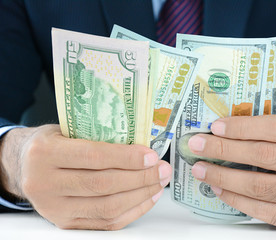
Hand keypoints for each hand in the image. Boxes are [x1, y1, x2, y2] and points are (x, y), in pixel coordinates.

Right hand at [0, 124, 171, 229]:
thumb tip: (143, 146)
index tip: (151, 155)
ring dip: (141, 195)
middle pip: (103, 185)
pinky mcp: (65, 223)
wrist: (24, 165)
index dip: (127, 157)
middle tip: (162, 169)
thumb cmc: (53, 143)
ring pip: (107, 207)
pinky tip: (146, 198)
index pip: (94, 157)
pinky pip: (106, 223)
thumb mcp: (68, 130)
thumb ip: (99, 138)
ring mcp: (54, 208)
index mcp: (45, 153)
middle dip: (140, 178)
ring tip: (159, 182)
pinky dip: (132, 211)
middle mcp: (45, 183)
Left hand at [189, 115, 275, 230]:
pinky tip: (219, 188)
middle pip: (263, 156)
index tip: (215, 127)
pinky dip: (236, 199)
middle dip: (224, 150)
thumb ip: (271, 130)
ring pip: (260, 185)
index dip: (242, 127)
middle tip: (198, 146)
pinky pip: (263, 210)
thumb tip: (224, 131)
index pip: (274, 128)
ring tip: (201, 169)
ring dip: (223, 176)